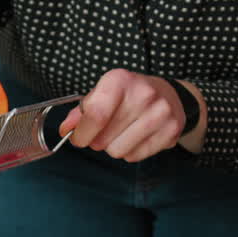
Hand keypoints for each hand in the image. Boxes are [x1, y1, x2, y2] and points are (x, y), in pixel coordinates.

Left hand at [59, 69, 192, 162]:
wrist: (168, 94)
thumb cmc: (128, 95)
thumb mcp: (103, 93)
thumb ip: (82, 111)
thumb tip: (66, 129)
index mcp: (120, 80)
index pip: (96, 115)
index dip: (82, 133)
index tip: (78, 139)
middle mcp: (143, 94)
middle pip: (104, 138)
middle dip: (97, 141)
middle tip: (104, 132)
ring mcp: (160, 112)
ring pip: (119, 151)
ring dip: (114, 147)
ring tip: (122, 133)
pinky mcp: (171, 130)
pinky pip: (136, 156)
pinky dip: (131, 152)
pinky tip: (137, 137)